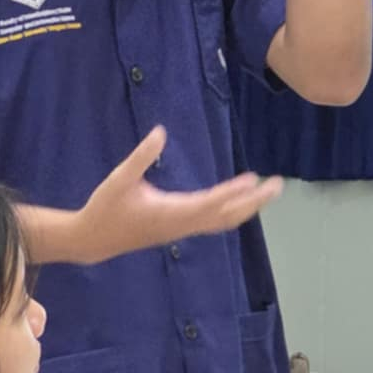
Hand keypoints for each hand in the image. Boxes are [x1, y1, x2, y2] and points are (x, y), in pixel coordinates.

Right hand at [72, 127, 283, 264]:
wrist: (94, 240)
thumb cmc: (106, 207)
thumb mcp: (120, 178)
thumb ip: (141, 156)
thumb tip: (160, 131)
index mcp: (170, 212)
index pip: (210, 203)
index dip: (233, 192)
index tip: (253, 179)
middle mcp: (182, 224)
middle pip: (226, 217)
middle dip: (253, 202)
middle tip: (278, 185)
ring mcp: (182, 230)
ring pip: (223, 221)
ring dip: (247, 207)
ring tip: (267, 191)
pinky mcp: (179, 229)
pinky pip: (214, 222)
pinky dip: (232, 211)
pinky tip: (241, 201)